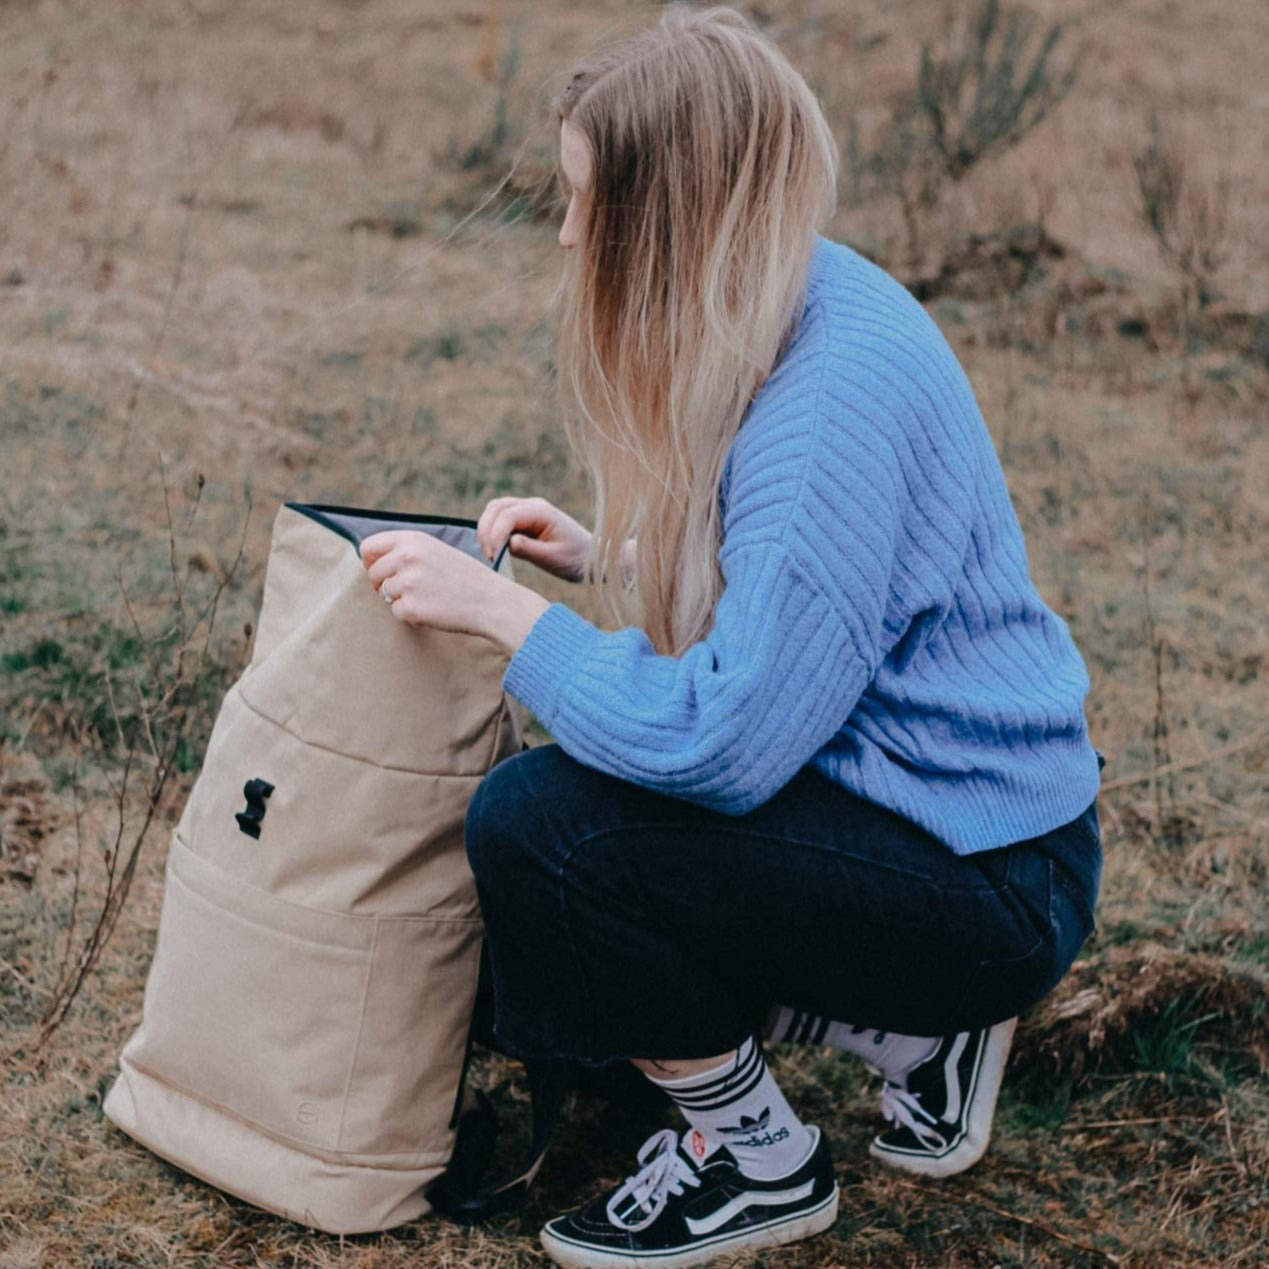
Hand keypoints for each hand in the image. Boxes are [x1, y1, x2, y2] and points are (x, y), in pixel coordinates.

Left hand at [360, 529, 549, 655]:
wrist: (490, 600)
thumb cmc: (464, 576)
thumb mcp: (436, 550)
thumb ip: (406, 551)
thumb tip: (371, 562)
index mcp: (412, 540)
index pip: (368, 547)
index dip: (370, 561)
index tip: (380, 570)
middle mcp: (407, 557)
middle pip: (372, 573)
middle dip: (384, 583)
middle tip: (410, 589)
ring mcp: (408, 583)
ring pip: (384, 594)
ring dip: (400, 599)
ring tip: (427, 597)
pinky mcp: (411, 607)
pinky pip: (396, 612)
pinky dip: (410, 615)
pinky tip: (431, 609)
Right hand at [477, 496, 593, 582]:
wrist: (591, 557)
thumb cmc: (576, 558)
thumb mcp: (553, 558)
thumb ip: (529, 549)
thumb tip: (507, 542)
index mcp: (542, 512)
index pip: (508, 515)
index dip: (495, 534)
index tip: (494, 557)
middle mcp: (532, 506)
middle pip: (496, 507)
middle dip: (486, 530)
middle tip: (489, 556)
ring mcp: (527, 511)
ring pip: (495, 511)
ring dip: (487, 530)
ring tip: (490, 554)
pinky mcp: (523, 521)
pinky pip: (500, 520)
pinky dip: (492, 532)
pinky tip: (495, 550)